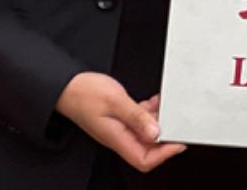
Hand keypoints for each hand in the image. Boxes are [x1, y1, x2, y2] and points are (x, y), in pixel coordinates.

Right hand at [56, 72, 185, 173]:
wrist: (66, 86)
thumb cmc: (85, 93)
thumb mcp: (115, 101)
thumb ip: (137, 117)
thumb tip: (156, 132)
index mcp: (117, 138)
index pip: (144, 160)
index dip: (164, 154)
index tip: (179, 140)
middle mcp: (119, 137)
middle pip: (148, 149)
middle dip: (165, 137)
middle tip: (178, 122)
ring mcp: (119, 128)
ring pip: (145, 134)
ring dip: (159, 122)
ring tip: (168, 108)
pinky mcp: (119, 118)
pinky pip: (139, 121)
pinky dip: (150, 113)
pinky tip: (154, 102)